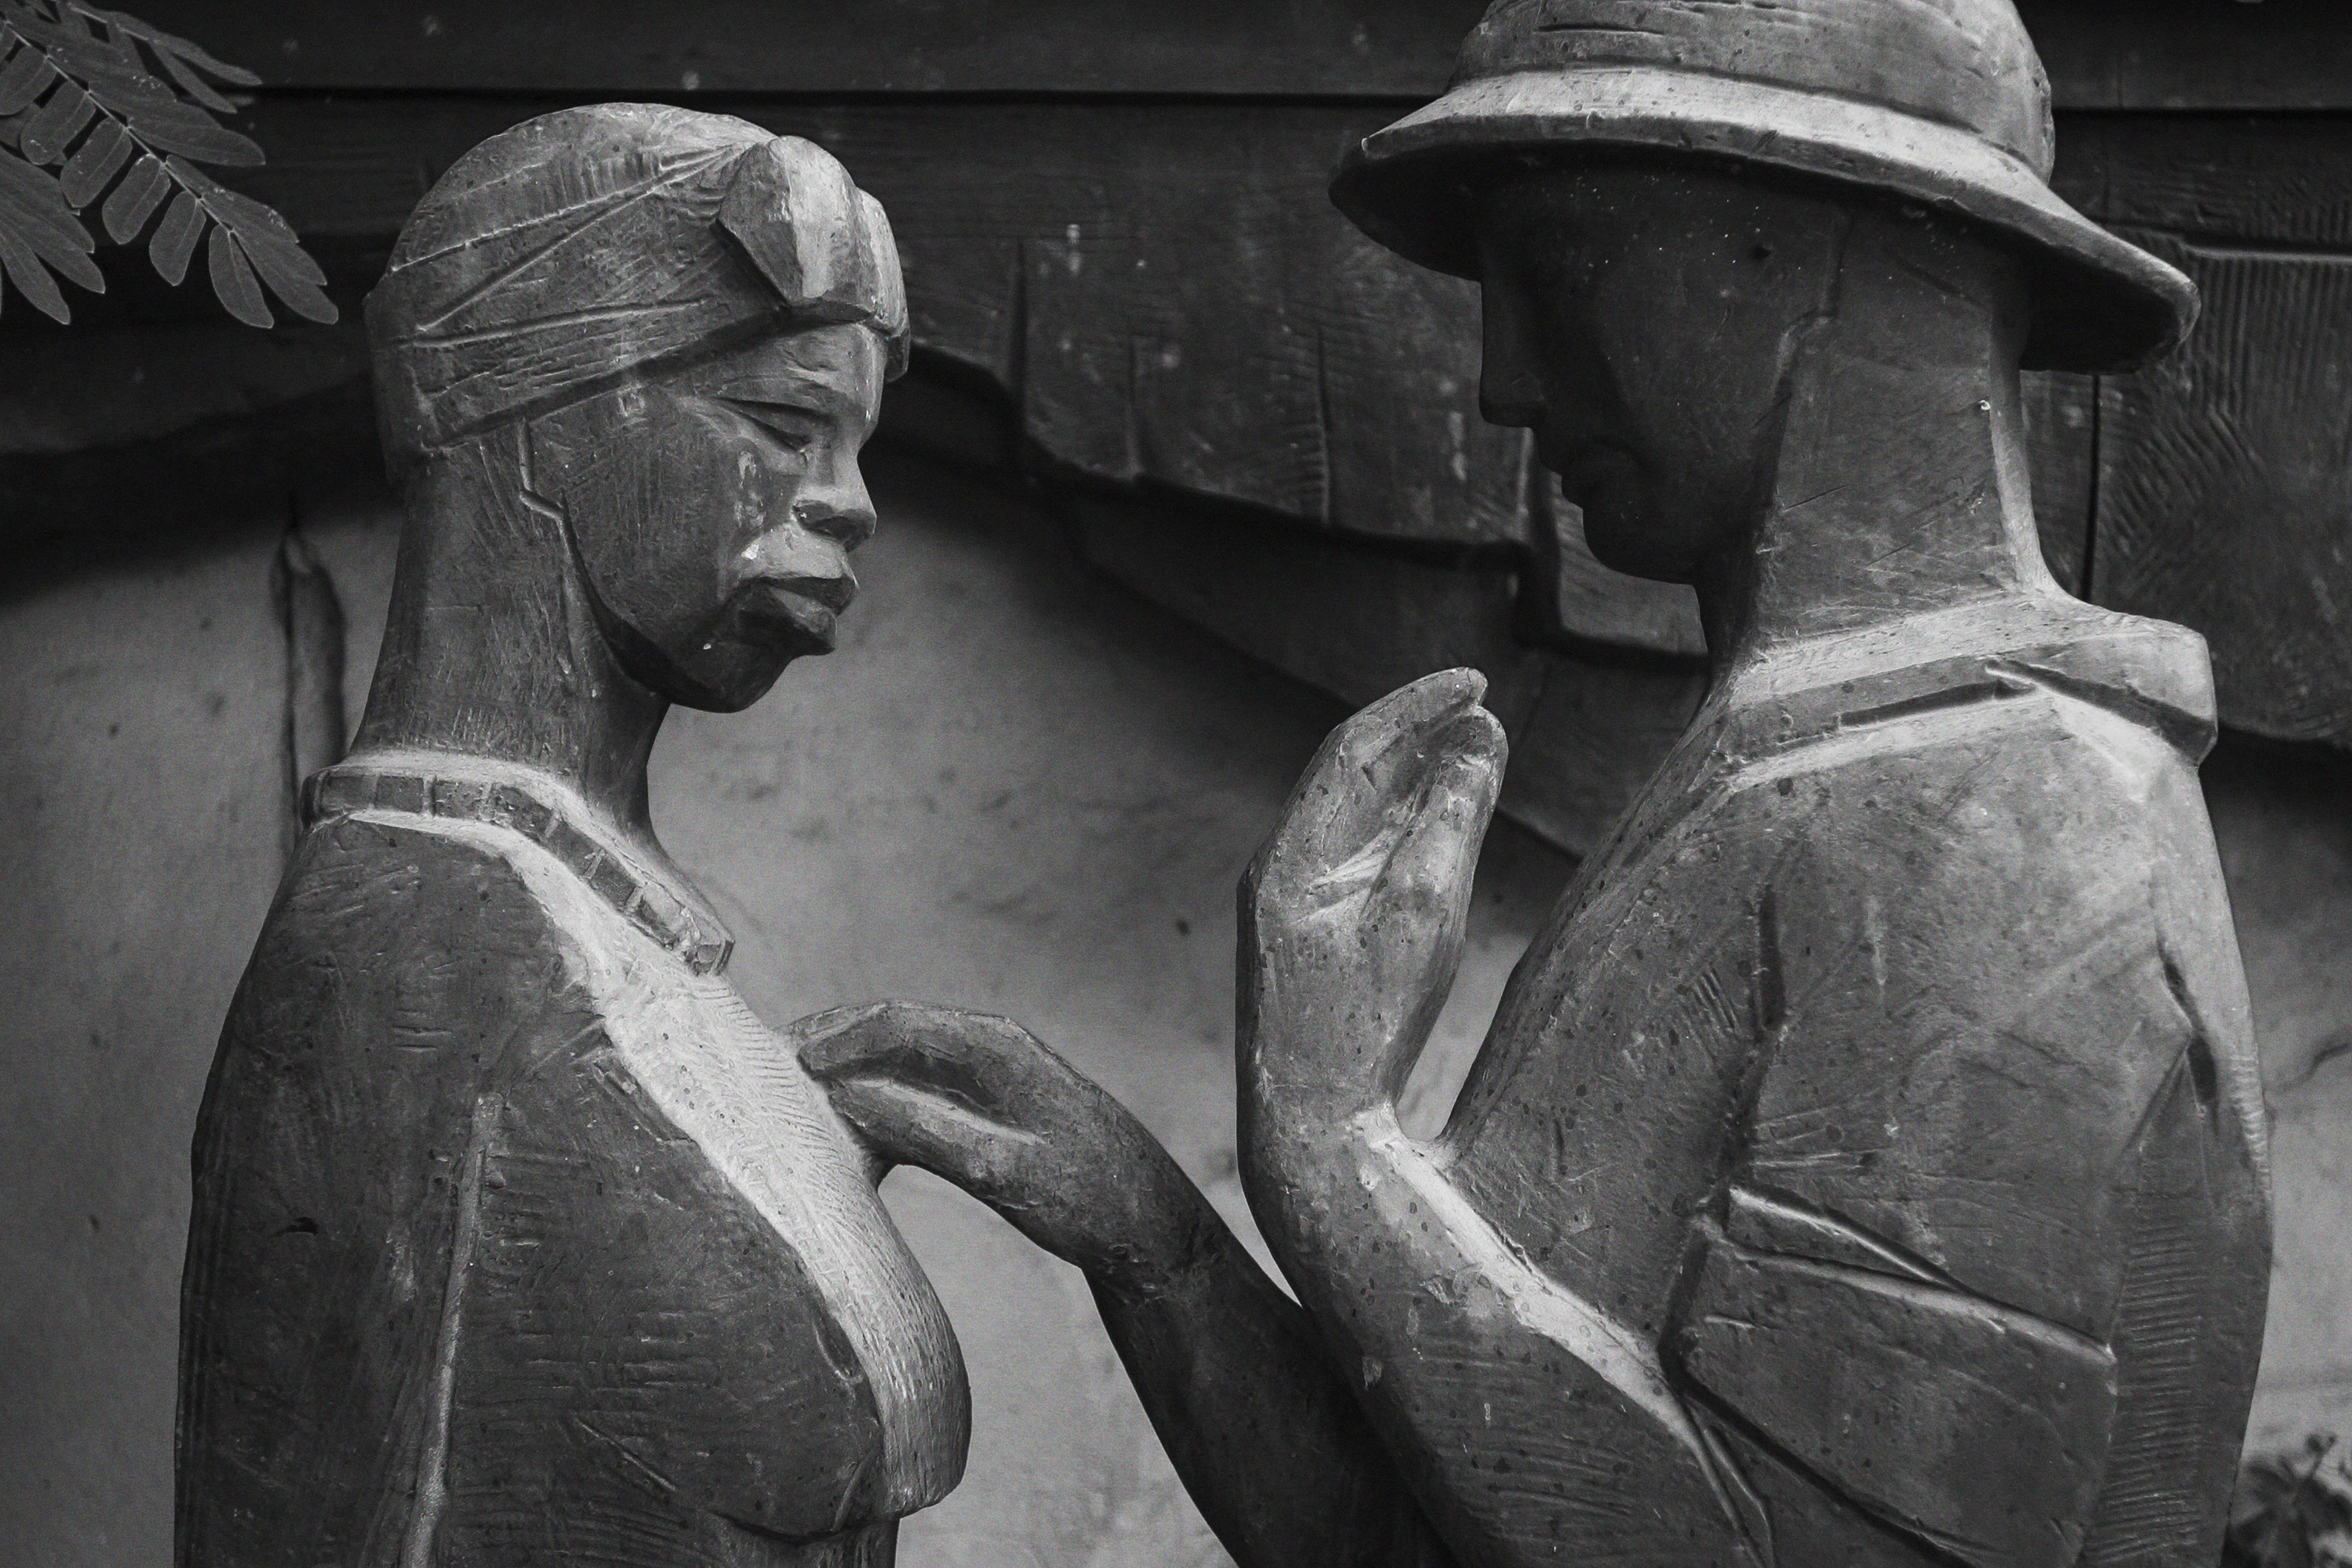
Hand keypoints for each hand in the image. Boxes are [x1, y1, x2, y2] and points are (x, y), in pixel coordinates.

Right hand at [797, 1002, 1212, 1296]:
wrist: (1150, 1227)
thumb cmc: (1090, 1198)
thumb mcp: (1003, 1172)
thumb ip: (928, 1131)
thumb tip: (850, 1095)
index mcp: (998, 1049)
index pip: (899, 1024)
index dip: (838, 1037)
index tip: (786, 1058)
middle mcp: (992, 1050)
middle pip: (894, 1032)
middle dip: (833, 1043)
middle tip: (771, 1066)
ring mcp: (991, 1077)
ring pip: (904, 1059)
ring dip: (850, 1069)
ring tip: (794, 1090)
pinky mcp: (990, 1108)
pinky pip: (920, 1089)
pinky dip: (878, 1096)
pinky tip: (846, 1120)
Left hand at [1239, 668, 1505, 1126]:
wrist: (1313, 1133)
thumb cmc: (1364, 1030)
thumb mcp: (1421, 915)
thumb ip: (1450, 821)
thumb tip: (1477, 740)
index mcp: (1287, 858)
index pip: (1353, 748)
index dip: (1416, 705)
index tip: (1476, 680)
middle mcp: (1278, 875)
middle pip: (1353, 779)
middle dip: (1420, 738)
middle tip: (1484, 710)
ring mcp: (1291, 912)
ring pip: (1359, 822)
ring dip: (1417, 782)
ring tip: (1476, 750)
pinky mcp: (1312, 946)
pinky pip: (1361, 865)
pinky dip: (1407, 833)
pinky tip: (1444, 825)